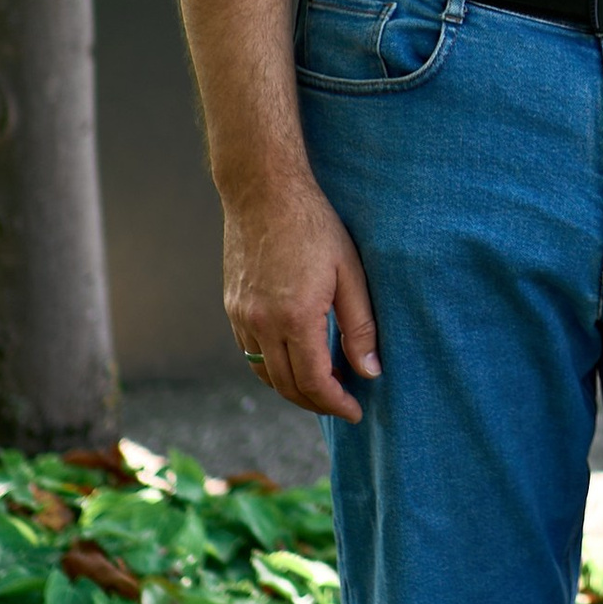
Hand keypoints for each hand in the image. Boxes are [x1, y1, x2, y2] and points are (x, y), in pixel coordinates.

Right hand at [221, 169, 379, 420]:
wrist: (264, 191)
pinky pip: (249, 353)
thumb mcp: (351, 272)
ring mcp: (241, 316)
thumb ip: (360, 326)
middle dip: (317, 403)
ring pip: (264, 374)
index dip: (336, 403)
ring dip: (293, 388)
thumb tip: (371, 371)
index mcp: (295, 317)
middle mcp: (261, 323)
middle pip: (287, 386)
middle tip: (343, 404)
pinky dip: (272, 367)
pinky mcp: (232, 306)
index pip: (315, 382)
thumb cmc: (315, 225)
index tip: (356, 411)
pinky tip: (294, 358)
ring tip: (323, 385)